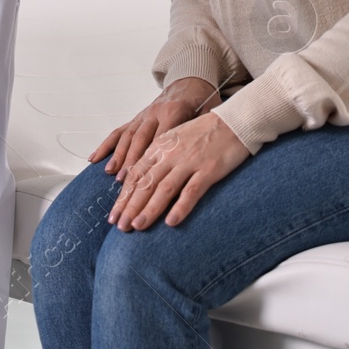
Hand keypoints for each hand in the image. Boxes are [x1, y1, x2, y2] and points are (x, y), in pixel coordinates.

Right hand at [89, 77, 220, 178]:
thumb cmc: (203, 100)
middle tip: (125, 184)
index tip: (147, 177)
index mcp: (174, 111)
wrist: (190, 81)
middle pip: (140, 140)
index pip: (162, 138)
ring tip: (113, 176)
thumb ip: (205, 127)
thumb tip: (211, 147)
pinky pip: (119, 132)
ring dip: (119, 157)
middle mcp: (155, 113)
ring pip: (128, 138)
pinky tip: (95, 159)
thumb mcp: (210, 112)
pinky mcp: (136, 119)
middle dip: (131, 163)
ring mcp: (143, 116)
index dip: (153, 158)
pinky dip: (106, 146)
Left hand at [107, 111, 248, 229]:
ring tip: (137, 226)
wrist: (233, 122)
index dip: (123, 196)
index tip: (114, 216)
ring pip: (164, 188)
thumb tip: (139, 182)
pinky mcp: (208, 170)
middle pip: (146, 183)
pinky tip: (171, 222)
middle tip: (120, 226)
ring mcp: (189, 161)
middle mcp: (170, 154)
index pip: (136, 175)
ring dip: (149, 209)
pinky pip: (192, 191)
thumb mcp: (174, 140)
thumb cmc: (203, 134)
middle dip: (130, 206)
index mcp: (160, 147)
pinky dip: (180, 207)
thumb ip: (157, 158)